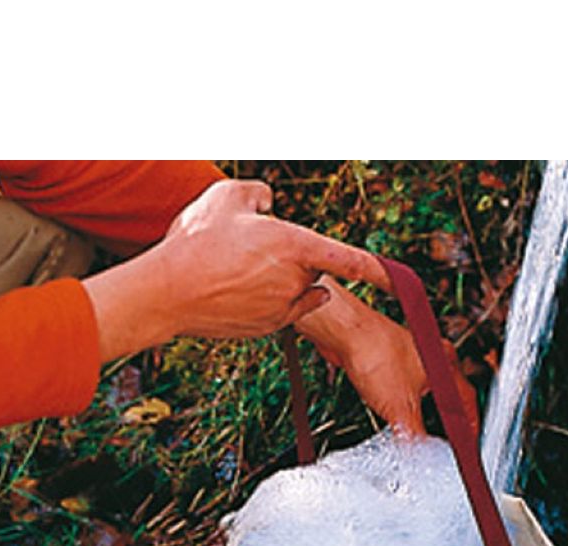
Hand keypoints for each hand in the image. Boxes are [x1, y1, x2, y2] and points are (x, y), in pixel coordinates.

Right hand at [82, 180, 391, 360]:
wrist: (167, 292)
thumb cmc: (196, 241)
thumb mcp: (227, 196)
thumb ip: (259, 194)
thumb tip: (269, 205)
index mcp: (295, 246)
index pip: (350, 259)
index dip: (379, 270)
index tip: (399, 280)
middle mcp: (296, 281)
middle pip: (313, 268)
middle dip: (294, 257)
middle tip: (250, 249)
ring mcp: (282, 309)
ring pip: (298, 290)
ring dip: (282, 279)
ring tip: (240, 270)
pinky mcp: (268, 328)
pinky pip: (282, 310)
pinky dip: (269, 299)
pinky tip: (237, 289)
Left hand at [295, 278, 479, 439]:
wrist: (345, 332)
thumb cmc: (374, 355)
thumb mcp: (400, 408)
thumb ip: (415, 435)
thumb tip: (421, 456)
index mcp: (446, 367)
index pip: (467, 403)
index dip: (469, 427)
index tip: (467, 444)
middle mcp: (433, 357)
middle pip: (448, 395)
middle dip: (446, 420)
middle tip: (444, 440)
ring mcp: (412, 354)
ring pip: (425, 389)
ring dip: (422, 410)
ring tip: (417, 428)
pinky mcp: (391, 356)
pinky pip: (404, 383)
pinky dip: (403, 400)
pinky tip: (392, 409)